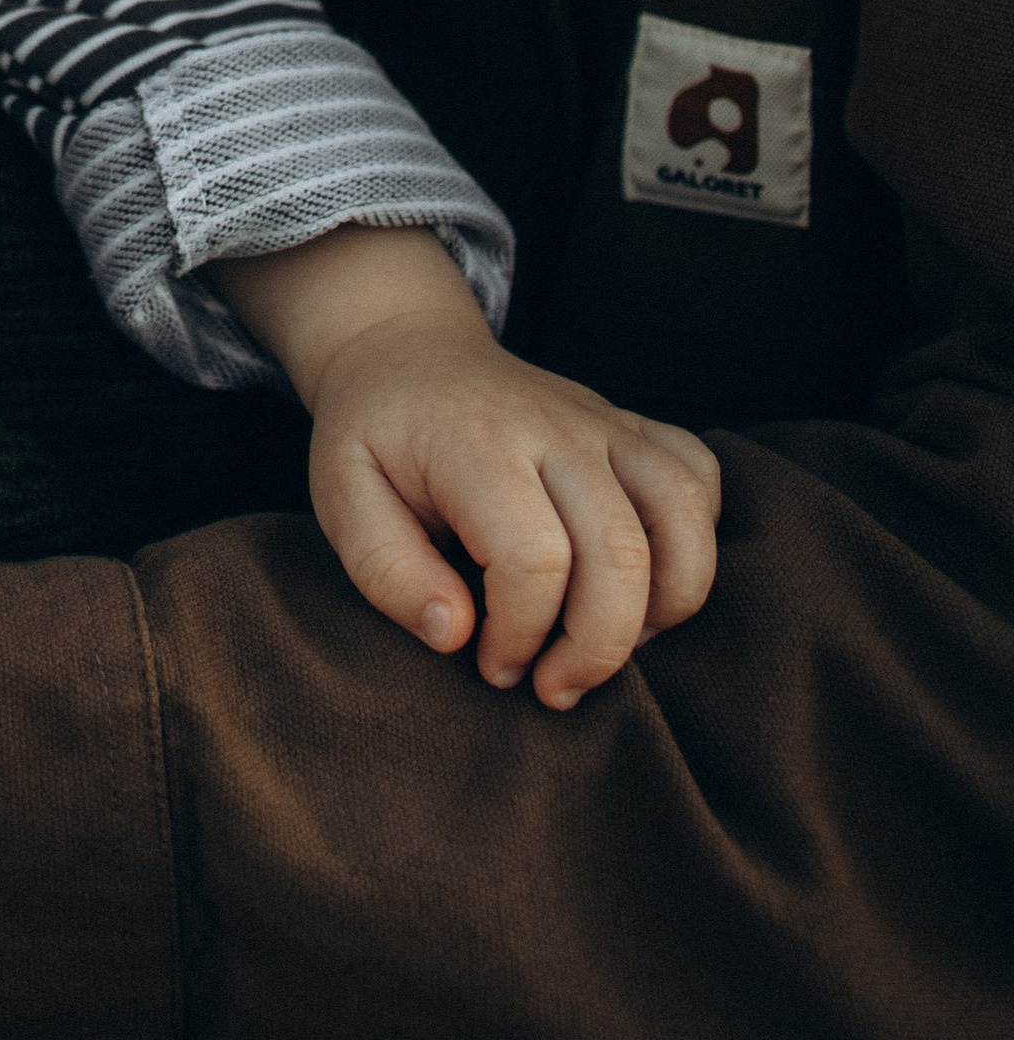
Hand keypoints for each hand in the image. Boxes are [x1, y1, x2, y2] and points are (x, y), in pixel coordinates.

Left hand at [217, 227, 720, 708]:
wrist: (406, 351)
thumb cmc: (373, 436)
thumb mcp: (340, 497)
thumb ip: (386, 571)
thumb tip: (456, 635)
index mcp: (477, 444)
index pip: (535, 558)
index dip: (521, 635)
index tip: (490, 663)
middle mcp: (554, 428)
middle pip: (620, 552)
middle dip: (596, 648)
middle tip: (551, 687)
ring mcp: (601, 422)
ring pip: (681, 515)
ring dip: (664, 605)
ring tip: (608, 643)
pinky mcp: (630, 426)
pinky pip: (700, 476)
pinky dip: (695, 541)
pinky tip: (646, 582)